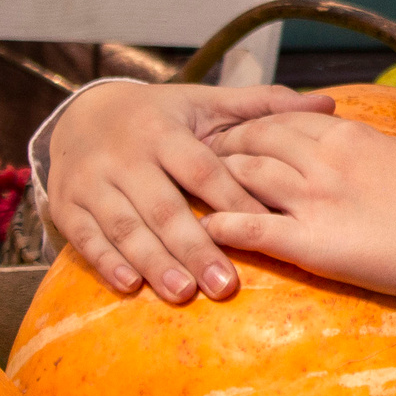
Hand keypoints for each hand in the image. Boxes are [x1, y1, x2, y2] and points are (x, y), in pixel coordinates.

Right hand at [45, 81, 340, 303]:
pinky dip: (106, 263)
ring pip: (125, 226)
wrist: (82, 114)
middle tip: (226, 286)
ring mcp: (93, 182)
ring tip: (184, 292)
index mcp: (165, 131)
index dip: (233, 200)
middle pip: (164, 206)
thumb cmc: (161, 117)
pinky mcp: (67, 204)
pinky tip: (131, 286)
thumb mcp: (206, 104)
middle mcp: (126, 156)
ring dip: (154, 262)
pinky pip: (85, 238)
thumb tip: (328, 102)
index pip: (203, 170)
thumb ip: (263, 107)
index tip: (266, 229)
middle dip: (195, 247)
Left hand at [201, 84, 395, 317]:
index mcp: (349, 134)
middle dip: (222, 150)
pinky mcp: (312, 242)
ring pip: (243, 178)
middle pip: (253, 144)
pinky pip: (251, 229)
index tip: (232, 134)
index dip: (253, 126)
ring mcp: (314, 200)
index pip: (283, 118)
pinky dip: (221, 227)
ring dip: (213, 184)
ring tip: (187, 193)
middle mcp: (323, 159)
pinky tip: (202, 231)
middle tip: (196, 162)